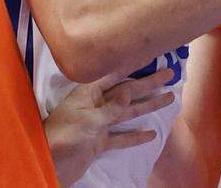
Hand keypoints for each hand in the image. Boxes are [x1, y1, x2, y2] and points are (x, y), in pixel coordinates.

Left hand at [45, 67, 174, 184]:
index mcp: (89, 93)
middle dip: (148, 84)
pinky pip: (121, 137)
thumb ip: (111, 107)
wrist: (51, 165)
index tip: (150, 56)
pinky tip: (151, 133)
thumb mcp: (89, 118)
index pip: (115, 75)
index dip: (133, 65)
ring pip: (128, 113)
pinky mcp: (99, 142)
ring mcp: (98, 124)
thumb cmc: (65, 135)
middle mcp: (95, 105)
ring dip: (148, 106)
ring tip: (168, 98)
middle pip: (127, 92)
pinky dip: (136, 136)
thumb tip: (129, 91)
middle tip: (169, 75)